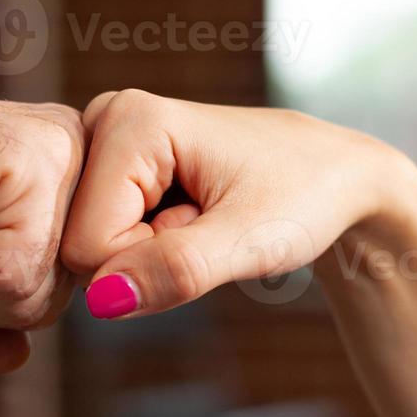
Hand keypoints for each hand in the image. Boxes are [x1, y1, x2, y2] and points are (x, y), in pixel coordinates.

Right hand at [60, 89, 413, 317]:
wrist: (336, 174)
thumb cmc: (306, 197)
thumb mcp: (250, 241)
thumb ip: (176, 269)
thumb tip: (102, 301)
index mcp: (129, 120)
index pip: (88, 245)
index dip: (148, 261)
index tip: (205, 227)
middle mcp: (103, 116)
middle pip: (81, 241)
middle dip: (144, 254)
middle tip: (203, 223)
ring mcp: (102, 136)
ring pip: (89, 242)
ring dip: (148, 249)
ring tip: (200, 217)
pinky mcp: (109, 157)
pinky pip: (99, 232)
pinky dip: (146, 239)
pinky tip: (187, 213)